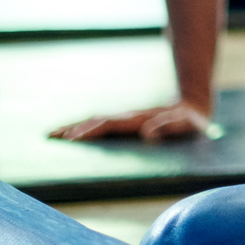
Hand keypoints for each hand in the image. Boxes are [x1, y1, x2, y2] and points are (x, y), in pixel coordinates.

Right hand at [50, 98, 212, 141]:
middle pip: (95, 121)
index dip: (91, 132)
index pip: (109, 125)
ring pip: (94, 121)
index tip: (72, 139)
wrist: (193, 104)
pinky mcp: (126, 122)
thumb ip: (169, 127)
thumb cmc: (190, 121)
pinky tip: (70, 134)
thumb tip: (147, 134)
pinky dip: (82, 127)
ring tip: (51, 135)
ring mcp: (125, 118)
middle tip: (50, 137)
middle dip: (73, 129)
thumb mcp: (186, 124)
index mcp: (138, 119)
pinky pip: (100, 124)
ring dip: (74, 127)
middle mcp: (128, 117)